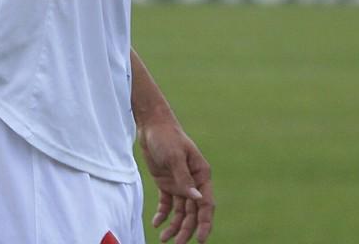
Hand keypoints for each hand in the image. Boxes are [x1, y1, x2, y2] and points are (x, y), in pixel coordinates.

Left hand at [137, 118, 213, 243]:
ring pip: (180, 211)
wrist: (152, 125)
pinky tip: (156, 223)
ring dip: (174, 226)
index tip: (199, 240)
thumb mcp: (175, 157)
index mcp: (201, 174)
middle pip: (193, 211)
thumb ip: (184, 178)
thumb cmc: (167, 137)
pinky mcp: (167, 183)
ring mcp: (180, 183)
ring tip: (163, 238)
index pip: (206, 203)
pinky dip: (163, 215)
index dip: (204, 223)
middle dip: (187, 229)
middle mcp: (193, 181)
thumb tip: (196, 200)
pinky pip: (167, 204)